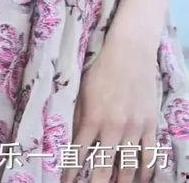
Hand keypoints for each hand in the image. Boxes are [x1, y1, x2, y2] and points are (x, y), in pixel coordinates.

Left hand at [62, 36, 158, 182]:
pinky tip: (140, 179)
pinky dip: (145, 170)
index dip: (71, 172)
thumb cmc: (102, 67)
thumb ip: (79, 116)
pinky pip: (149, 154)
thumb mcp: (82, 90)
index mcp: (92, 118)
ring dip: (120, 181)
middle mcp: (113, 127)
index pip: (78, 154)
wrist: (130, 50)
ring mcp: (134, 127)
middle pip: (103, 167)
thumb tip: (73, 139)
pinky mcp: (150, 124)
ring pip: (127, 166)